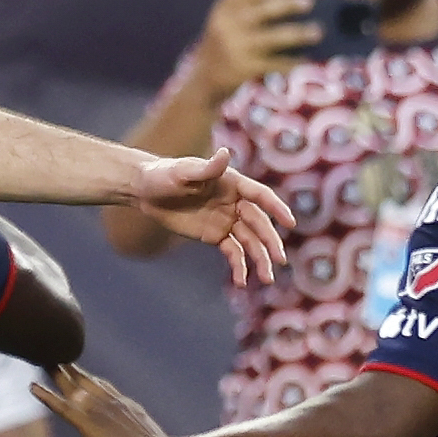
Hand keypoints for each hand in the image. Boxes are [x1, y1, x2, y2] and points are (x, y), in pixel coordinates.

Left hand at [32, 363, 177, 436]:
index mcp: (126, 407)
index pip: (103, 388)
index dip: (88, 379)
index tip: (77, 370)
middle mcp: (111, 402)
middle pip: (85, 380)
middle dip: (70, 368)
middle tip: (55, 354)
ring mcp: (99, 411)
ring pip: (71, 386)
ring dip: (55, 373)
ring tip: (41, 359)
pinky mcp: (88, 423)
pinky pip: (61, 406)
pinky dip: (46, 395)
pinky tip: (32, 386)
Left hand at [129, 145, 291, 287]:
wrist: (147, 191)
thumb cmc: (165, 174)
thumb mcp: (184, 171)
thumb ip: (207, 168)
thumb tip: (225, 154)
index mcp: (233, 183)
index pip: (260, 196)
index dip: (276, 208)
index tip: (290, 222)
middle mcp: (235, 202)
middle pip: (258, 224)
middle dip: (270, 242)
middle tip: (279, 260)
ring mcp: (227, 220)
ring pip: (249, 241)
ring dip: (259, 259)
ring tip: (267, 279)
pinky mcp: (216, 236)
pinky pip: (232, 252)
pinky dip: (238, 266)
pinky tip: (241, 282)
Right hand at [189, 0, 317, 101]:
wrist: (203, 82)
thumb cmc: (223, 46)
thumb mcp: (224, 22)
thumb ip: (246, 8)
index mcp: (222, 10)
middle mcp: (228, 26)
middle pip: (265, 9)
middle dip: (290, 3)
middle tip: (308, 2)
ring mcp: (237, 48)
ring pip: (276, 37)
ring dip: (301, 33)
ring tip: (317, 32)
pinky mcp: (246, 69)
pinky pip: (277, 63)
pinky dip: (294, 62)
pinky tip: (306, 61)